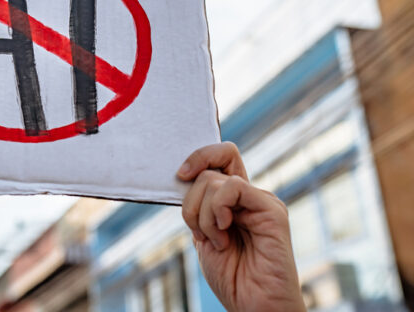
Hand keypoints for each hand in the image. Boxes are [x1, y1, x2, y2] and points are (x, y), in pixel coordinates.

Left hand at [177, 142, 304, 311]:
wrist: (254, 305)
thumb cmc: (232, 276)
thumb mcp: (203, 234)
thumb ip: (199, 207)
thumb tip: (184, 176)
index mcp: (233, 200)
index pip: (220, 156)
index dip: (198, 156)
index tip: (180, 175)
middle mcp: (249, 196)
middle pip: (209, 170)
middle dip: (191, 203)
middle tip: (201, 233)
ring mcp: (261, 201)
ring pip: (214, 180)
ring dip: (202, 215)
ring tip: (218, 241)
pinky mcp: (272, 210)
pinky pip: (234, 187)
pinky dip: (218, 209)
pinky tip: (225, 232)